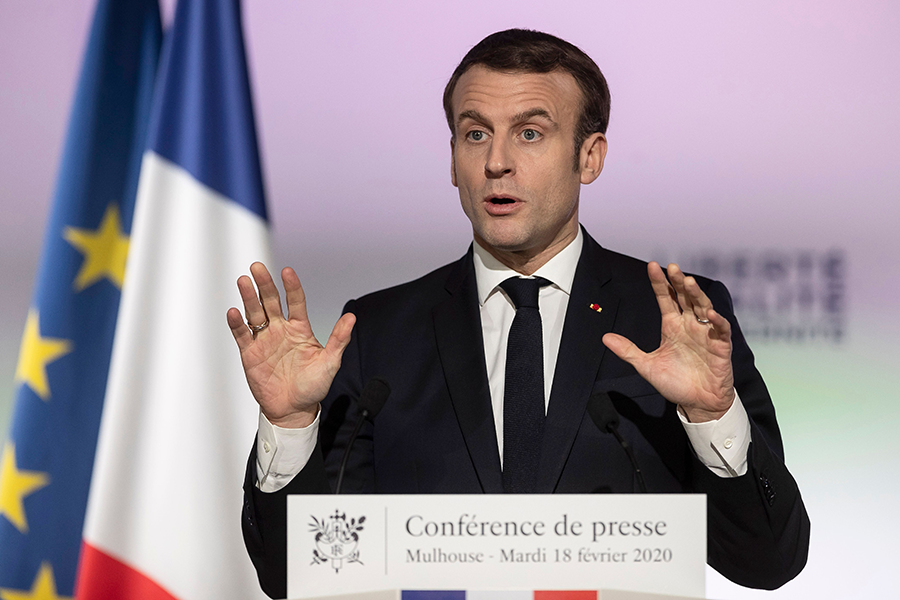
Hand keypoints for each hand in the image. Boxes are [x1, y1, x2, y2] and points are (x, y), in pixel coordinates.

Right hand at [226, 262, 355, 427]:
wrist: (293, 410)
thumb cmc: (313, 386)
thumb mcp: (330, 362)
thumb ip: (338, 339)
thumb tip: (352, 317)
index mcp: (300, 329)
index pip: (296, 301)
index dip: (292, 287)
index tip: (287, 272)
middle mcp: (280, 330)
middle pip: (271, 301)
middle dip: (264, 284)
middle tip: (258, 267)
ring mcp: (264, 340)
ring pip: (254, 313)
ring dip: (249, 298)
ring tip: (244, 281)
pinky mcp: (250, 353)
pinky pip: (242, 335)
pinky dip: (236, 324)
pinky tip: (234, 312)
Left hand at [602, 262, 733, 421]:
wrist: (697, 404)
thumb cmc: (675, 383)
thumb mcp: (646, 366)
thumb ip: (628, 351)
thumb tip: (605, 338)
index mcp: (671, 326)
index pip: (665, 299)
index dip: (659, 283)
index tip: (652, 266)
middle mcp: (689, 325)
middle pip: (684, 298)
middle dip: (679, 282)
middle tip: (672, 267)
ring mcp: (706, 334)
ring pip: (702, 307)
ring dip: (696, 295)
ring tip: (688, 282)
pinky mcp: (721, 346)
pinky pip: (721, 330)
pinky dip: (717, 321)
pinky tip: (709, 314)